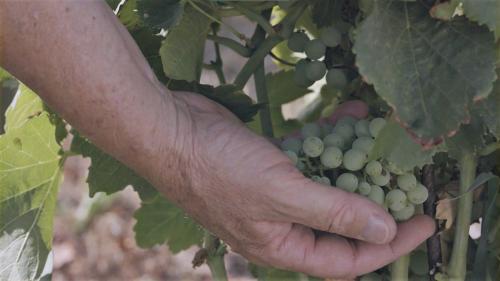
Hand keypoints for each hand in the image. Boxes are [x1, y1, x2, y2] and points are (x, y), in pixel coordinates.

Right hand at [154, 93, 435, 278]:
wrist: (170, 131)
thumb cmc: (218, 170)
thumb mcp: (283, 194)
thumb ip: (334, 213)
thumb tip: (384, 230)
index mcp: (281, 247)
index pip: (345, 259)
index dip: (387, 245)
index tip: (422, 222)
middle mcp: (280, 224)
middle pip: (339, 223)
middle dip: (374, 201)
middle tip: (408, 181)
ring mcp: (274, 192)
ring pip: (326, 185)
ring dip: (354, 164)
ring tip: (383, 143)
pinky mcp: (270, 163)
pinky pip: (310, 156)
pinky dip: (329, 140)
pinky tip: (349, 117)